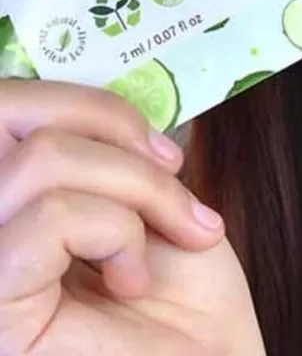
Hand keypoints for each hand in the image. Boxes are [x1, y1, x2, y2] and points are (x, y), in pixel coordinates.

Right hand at [0, 80, 265, 355]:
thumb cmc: (185, 295)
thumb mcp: (145, 198)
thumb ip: (106, 150)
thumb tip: (104, 111)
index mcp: (12, 198)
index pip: (7, 104)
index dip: (91, 105)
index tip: (163, 150)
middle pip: (7, 109)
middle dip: (108, 122)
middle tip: (169, 169)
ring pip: (41, 159)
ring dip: (136, 186)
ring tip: (169, 235)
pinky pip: (52, 217)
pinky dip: (117, 230)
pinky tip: (132, 278)